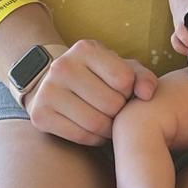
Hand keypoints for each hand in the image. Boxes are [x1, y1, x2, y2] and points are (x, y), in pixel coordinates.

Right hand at [24, 38, 156, 145]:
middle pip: (111, 103)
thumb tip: (147, 94)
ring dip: (109, 129)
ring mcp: (48, 91)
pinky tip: (95, 131)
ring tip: (109, 122)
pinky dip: (94, 139)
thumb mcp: (120, 68)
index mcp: (85, 49)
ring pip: (95, 123)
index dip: (130, 92)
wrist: (52, 83)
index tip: (124, 93)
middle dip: (119, 112)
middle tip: (116, 111)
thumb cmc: (96, 76)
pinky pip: (80, 136)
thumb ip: (142, 77)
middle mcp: (63, 66)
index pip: (124, 80)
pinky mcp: (40, 115)